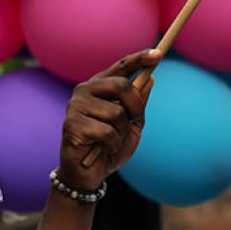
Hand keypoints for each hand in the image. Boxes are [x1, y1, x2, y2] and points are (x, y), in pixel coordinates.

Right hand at [58, 49, 160, 192]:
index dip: (140, 59)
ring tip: (111, 142)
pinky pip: (107, 132)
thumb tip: (150, 79)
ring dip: (121, 133)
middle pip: (121, 86)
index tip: (159, 54)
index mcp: (99, 87)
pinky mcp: (72, 125)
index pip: (121, 66)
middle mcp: (84, 91)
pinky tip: (103, 150)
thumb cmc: (109, 148)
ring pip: (116, 113)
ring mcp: (76, 107)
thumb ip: (138, 104)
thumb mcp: (131, 126)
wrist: (88, 175)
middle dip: (136, 106)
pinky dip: (112, 145)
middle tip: (134, 121)